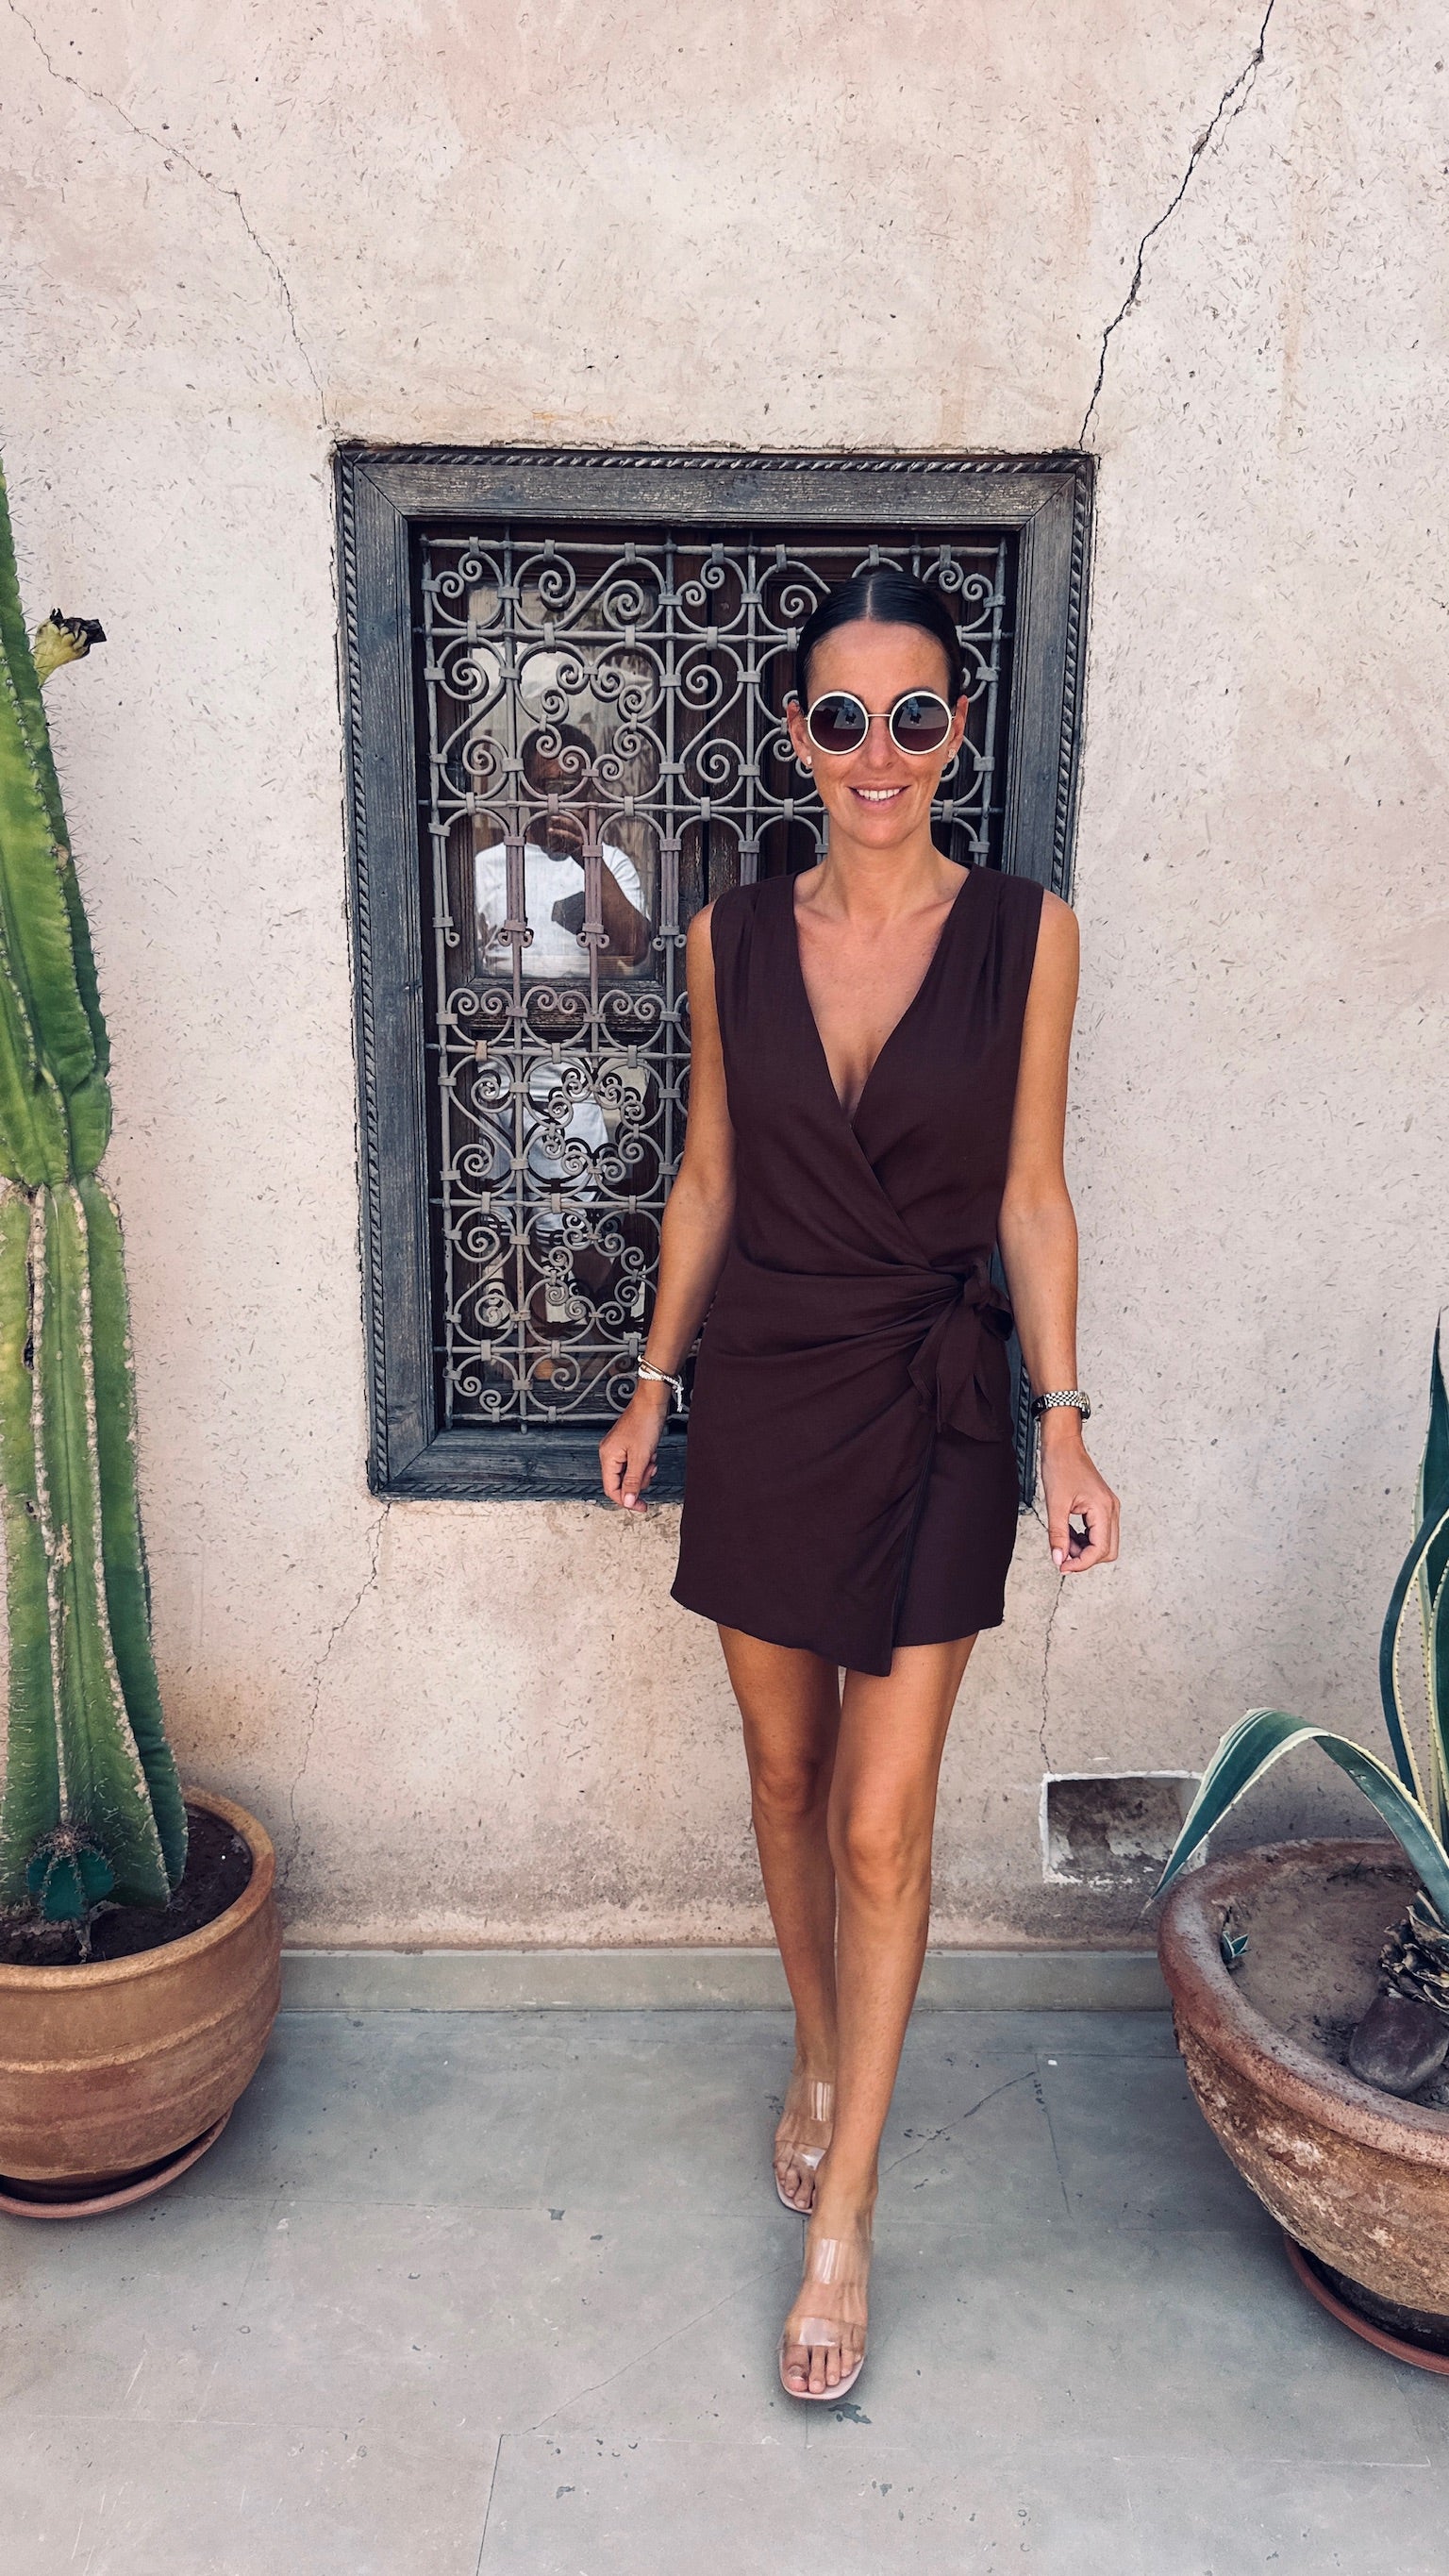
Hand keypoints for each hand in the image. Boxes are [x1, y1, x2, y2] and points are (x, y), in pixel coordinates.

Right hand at [599, 1382, 668, 1513]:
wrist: (652, 1402)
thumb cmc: (644, 1422)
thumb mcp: (641, 1457)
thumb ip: (633, 1481)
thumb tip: (628, 1502)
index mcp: (607, 1457)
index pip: (612, 1489)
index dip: (627, 1501)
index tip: (642, 1507)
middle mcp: (609, 1454)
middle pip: (622, 1482)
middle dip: (639, 1480)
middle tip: (650, 1470)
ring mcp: (618, 1450)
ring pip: (630, 1474)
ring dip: (644, 1470)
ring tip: (651, 1458)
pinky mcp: (627, 1446)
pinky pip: (635, 1463)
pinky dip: (644, 1462)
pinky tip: (651, 1453)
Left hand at [1040, 1424, 1118, 1574]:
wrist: (1063, 1444)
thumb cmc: (1061, 1466)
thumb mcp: (1055, 1504)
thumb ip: (1058, 1535)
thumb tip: (1059, 1559)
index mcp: (1103, 1509)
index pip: (1100, 1550)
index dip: (1081, 1563)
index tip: (1063, 1567)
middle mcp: (1111, 1509)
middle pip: (1108, 1551)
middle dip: (1085, 1558)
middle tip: (1063, 1556)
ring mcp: (1108, 1507)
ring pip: (1104, 1543)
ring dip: (1084, 1548)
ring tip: (1063, 1541)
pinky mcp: (1102, 1506)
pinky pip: (1098, 1532)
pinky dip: (1084, 1539)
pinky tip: (1068, 1534)